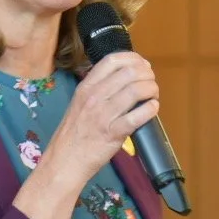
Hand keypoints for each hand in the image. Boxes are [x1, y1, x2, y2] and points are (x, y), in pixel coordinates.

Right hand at [38, 51, 158, 192]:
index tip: (143, 65)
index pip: (112, 60)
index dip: (133, 58)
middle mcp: (94, 97)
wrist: (64, 160)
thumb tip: (125, 79)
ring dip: (151, 90)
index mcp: (86, 87)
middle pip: (128, 72)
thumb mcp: (80, 103)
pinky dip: (150, 109)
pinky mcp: (112, 133)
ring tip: (153, 95)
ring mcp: (103, 115)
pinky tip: (152, 108)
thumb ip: (99, 89)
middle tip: (151, 83)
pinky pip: (137, 116)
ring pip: (135, 91)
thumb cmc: (74, 133)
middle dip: (147, 75)